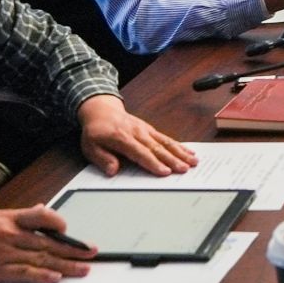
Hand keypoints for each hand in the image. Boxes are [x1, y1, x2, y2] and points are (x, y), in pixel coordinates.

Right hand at [0, 206, 93, 282]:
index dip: (60, 223)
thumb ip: (17, 216)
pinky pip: (23, 274)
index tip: (72, 230)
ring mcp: (3, 254)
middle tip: (91, 252)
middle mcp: (9, 234)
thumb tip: (40, 211)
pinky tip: (55, 278)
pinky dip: (41, 276)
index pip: (42, 216)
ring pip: (40, 259)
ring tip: (83, 268)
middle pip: (48, 242)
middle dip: (73, 248)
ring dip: (65, 265)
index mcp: (9, 219)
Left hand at [76, 94, 195, 176]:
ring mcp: (146, 130)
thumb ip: (102, 159)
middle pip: (157, 148)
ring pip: (166, 142)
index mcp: (122, 138)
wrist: (101, 111)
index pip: (140, 153)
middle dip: (173, 159)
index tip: (165, 172)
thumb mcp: (90, 147)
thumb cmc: (96, 131)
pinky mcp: (150, 130)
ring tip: (193, 161)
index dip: (153, 163)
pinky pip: (166, 138)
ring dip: (180, 152)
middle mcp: (137, 133)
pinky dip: (179, 145)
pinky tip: (189, 151)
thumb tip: (113, 170)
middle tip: (185, 168)